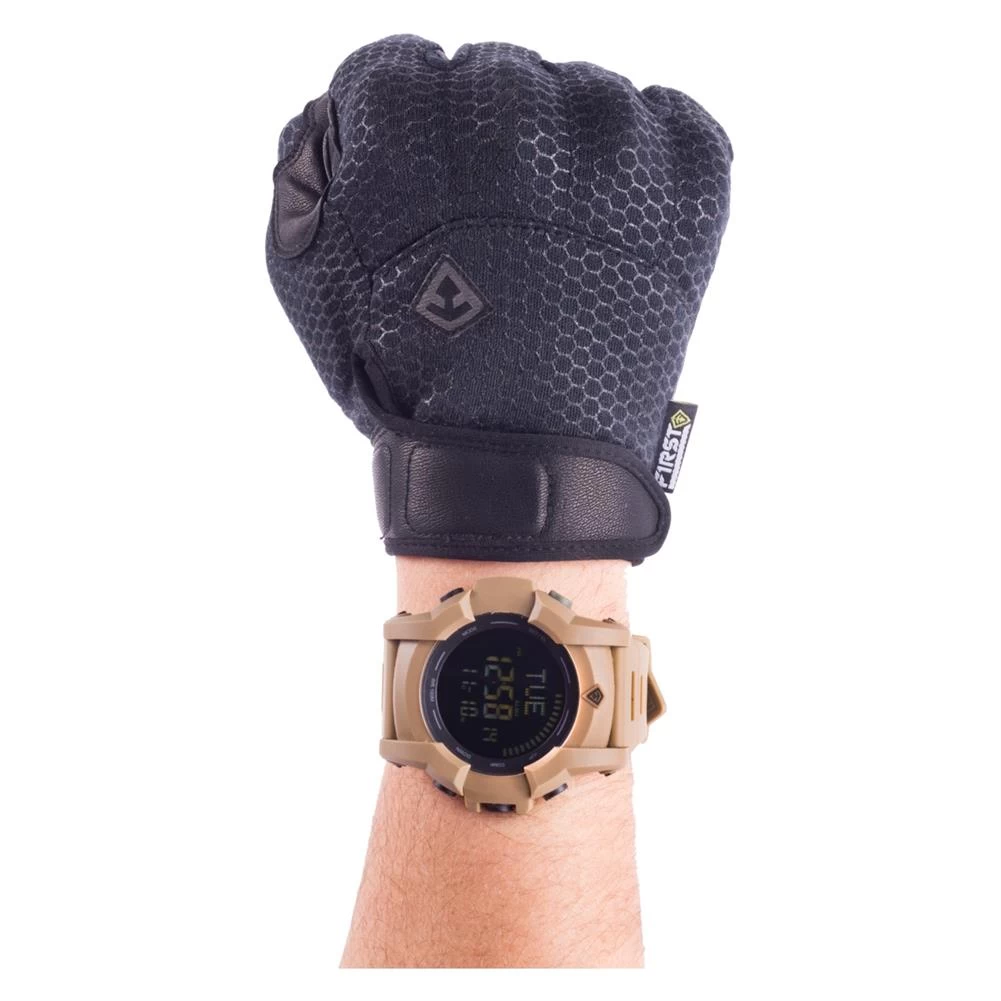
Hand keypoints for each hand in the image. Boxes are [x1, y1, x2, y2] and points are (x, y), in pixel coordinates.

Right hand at [267, 34, 730, 562]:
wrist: (525, 461)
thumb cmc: (417, 381)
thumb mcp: (315, 275)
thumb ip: (313, 168)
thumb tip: (343, 112)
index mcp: (408, 110)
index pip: (402, 69)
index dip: (411, 145)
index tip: (428, 199)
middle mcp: (511, 98)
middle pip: (495, 78)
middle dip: (485, 147)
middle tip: (496, 237)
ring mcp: (609, 133)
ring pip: (580, 97)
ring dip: (565, 157)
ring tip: (558, 249)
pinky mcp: (689, 172)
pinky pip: (670, 122)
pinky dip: (646, 167)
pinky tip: (613, 231)